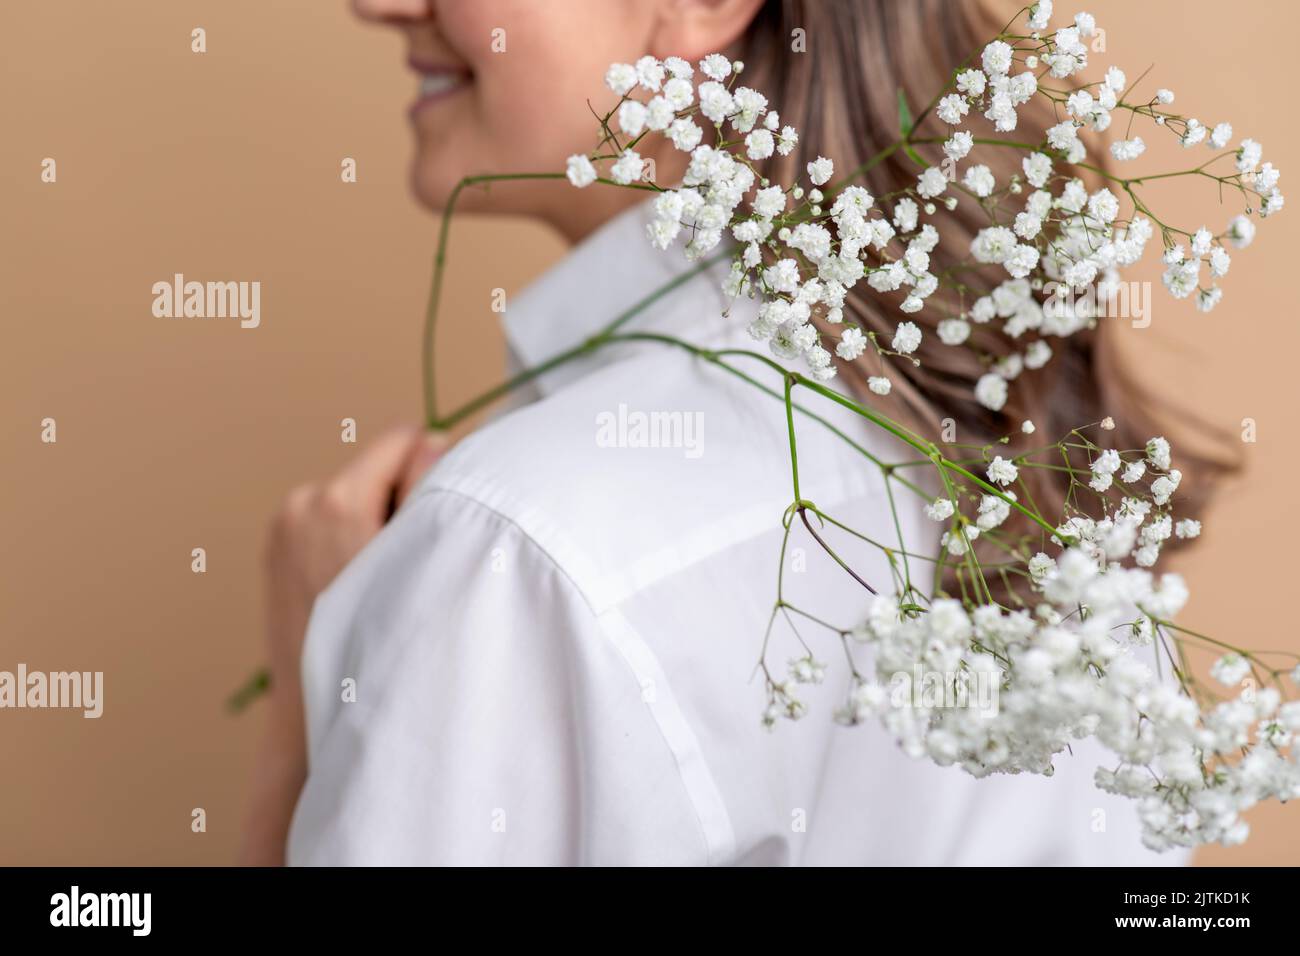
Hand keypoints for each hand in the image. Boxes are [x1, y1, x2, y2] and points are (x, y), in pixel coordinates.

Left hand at [240, 424, 448, 864]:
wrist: (314, 714)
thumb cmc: (381, 646)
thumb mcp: (419, 562)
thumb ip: (431, 491)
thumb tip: (436, 443)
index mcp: (336, 503)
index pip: (405, 441)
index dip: (436, 471)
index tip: (441, 519)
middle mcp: (301, 504)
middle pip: (380, 465)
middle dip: (404, 496)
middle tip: (414, 554)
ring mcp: (283, 524)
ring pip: (359, 490)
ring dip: (379, 515)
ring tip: (387, 574)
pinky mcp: (276, 544)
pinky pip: (333, 515)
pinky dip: (354, 533)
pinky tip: (361, 580)